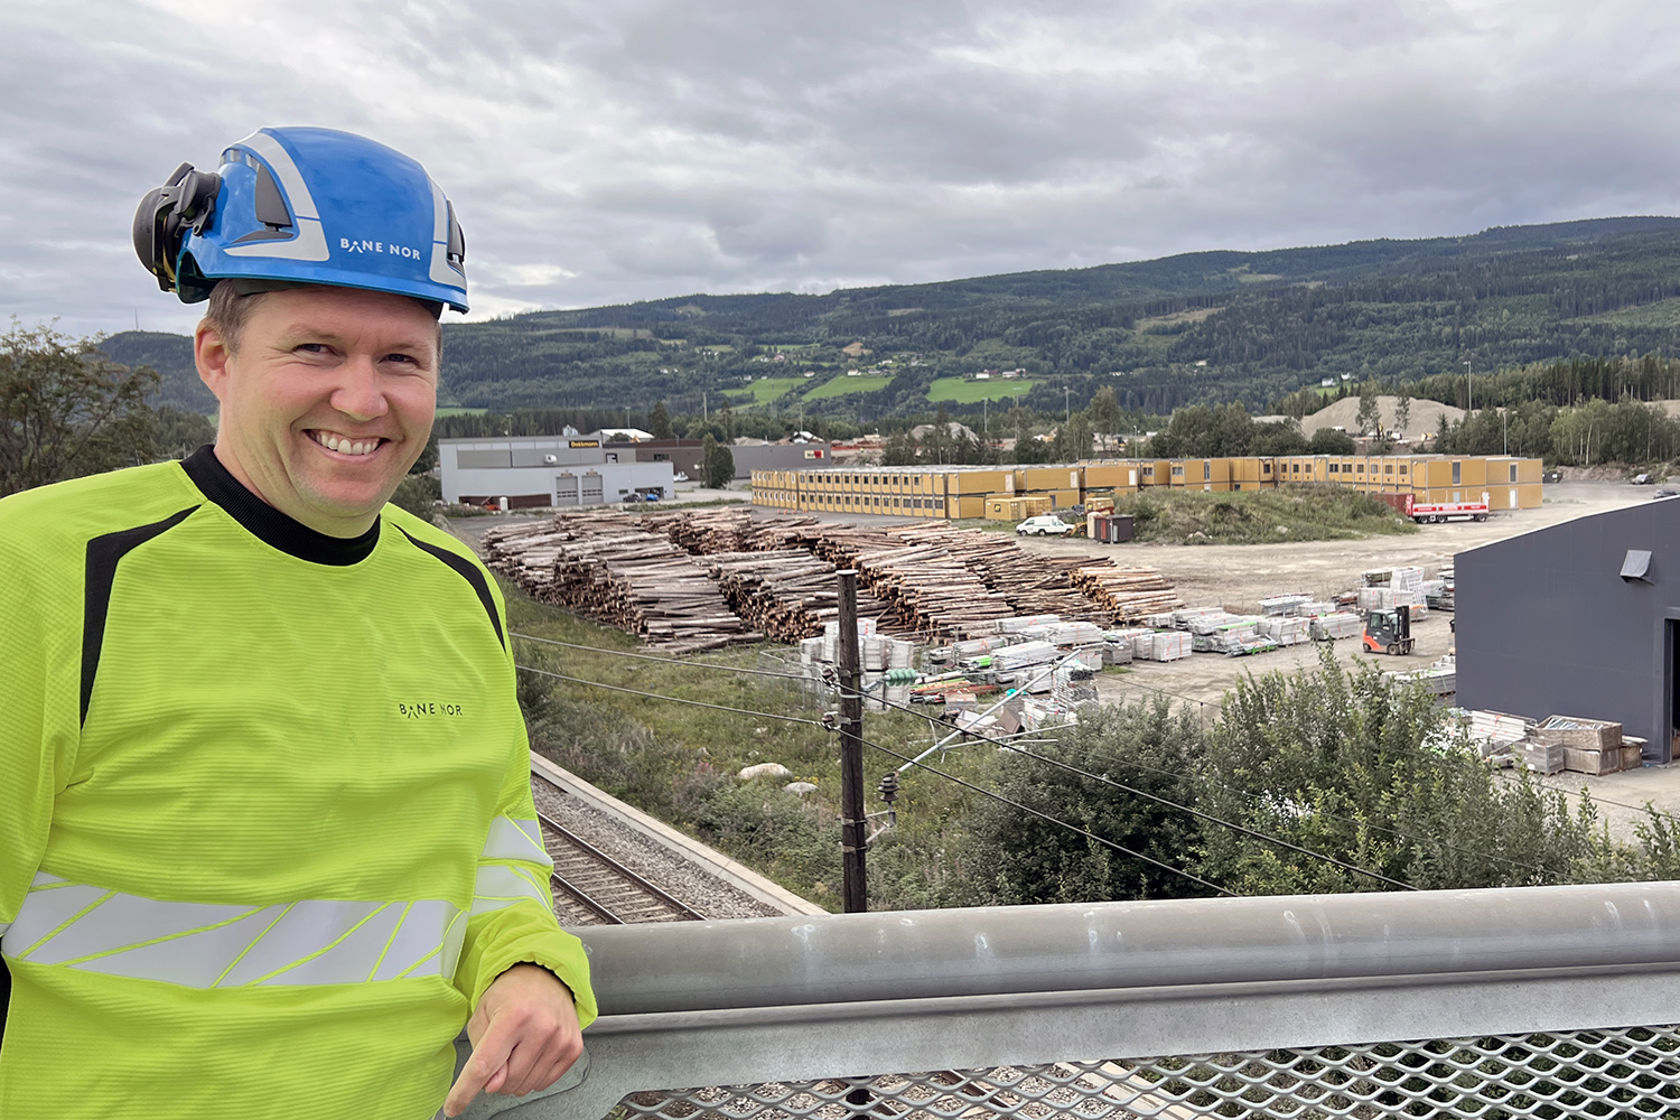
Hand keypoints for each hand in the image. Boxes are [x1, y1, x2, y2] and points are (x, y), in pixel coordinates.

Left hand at [443, 963, 583, 1116]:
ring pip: (526, 1085)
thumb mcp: (483, 1014)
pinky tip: (532, 1054)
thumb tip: (492, 1085)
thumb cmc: (511, 993)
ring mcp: (560, 1039)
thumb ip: (480, 1052)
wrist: (546, 977)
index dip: (465, 1091)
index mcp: (514, 1015)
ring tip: (517, 1049)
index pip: (485, 1065)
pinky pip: (545, 1082)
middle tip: (499, 1054)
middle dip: (495, 1078)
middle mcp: (541, 1027)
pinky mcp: (573, 1048)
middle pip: (506, 1081)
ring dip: (514, 1078)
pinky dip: (533, 1076)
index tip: (454, 1107)